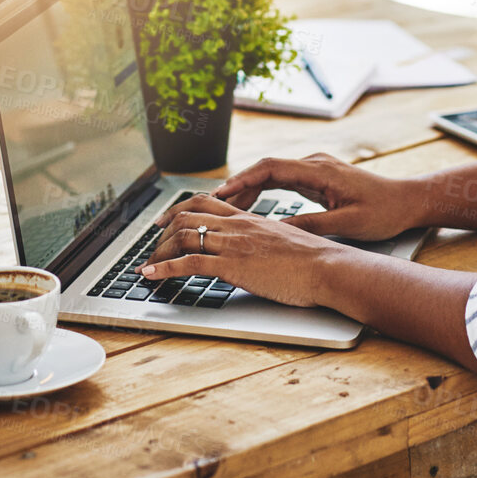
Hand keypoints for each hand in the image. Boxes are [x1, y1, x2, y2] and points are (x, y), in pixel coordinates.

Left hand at [138, 195, 349, 306]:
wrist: (328, 268)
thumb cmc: (315, 261)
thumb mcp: (284, 242)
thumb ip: (265, 241)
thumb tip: (259, 250)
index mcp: (250, 219)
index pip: (206, 203)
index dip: (180, 210)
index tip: (166, 221)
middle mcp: (237, 226)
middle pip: (187, 215)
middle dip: (163, 230)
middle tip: (151, 243)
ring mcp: (233, 244)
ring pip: (182, 237)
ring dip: (158, 251)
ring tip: (148, 264)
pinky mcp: (232, 266)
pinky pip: (188, 263)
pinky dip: (163, 268)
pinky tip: (150, 275)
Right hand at [211, 153, 426, 242]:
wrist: (408, 201)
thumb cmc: (384, 211)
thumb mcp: (347, 223)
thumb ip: (311, 225)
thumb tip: (276, 232)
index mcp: (319, 170)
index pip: (270, 168)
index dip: (242, 180)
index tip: (221, 193)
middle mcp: (314, 164)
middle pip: (265, 169)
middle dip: (237, 185)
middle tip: (212, 204)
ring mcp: (315, 169)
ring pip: (271, 175)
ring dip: (248, 189)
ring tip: (224, 208)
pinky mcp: (317, 179)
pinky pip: (282, 181)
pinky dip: (263, 192)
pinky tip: (250, 207)